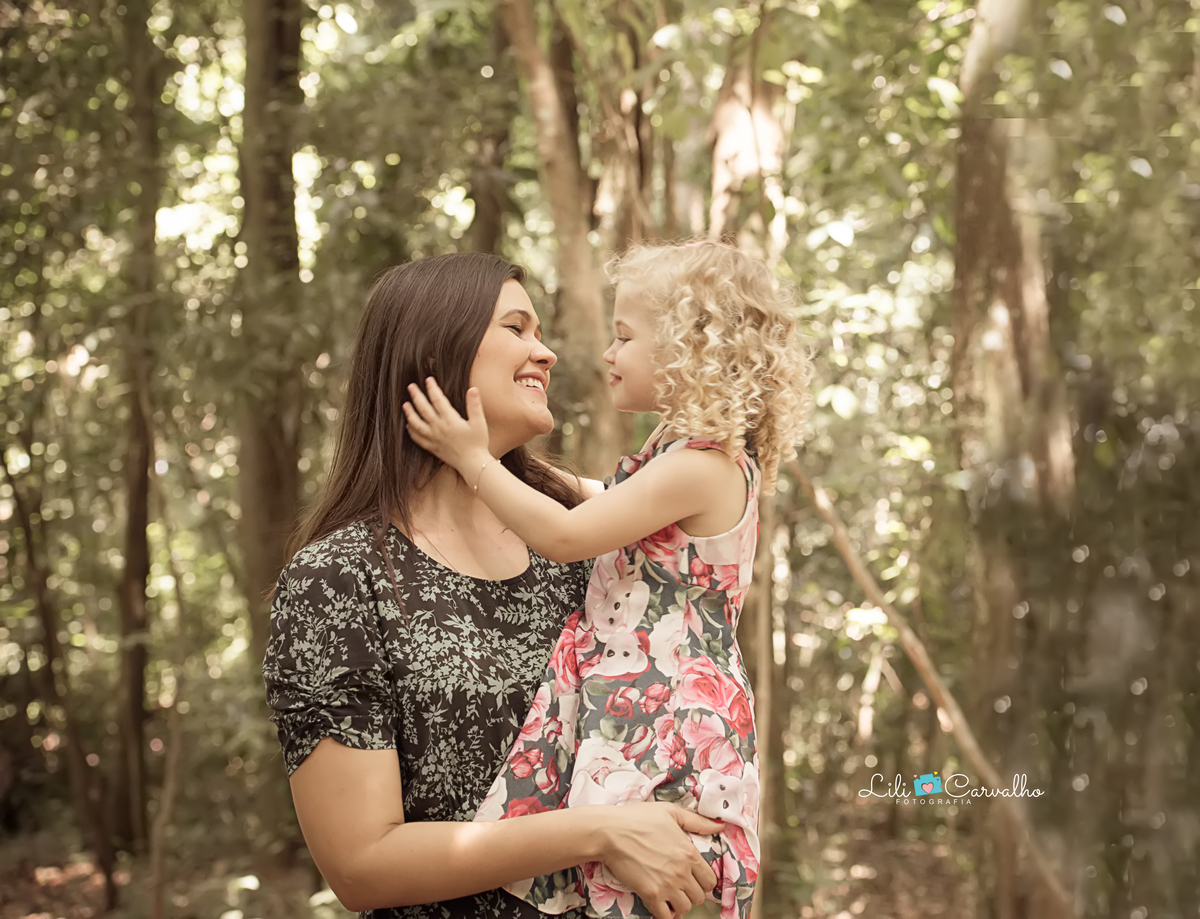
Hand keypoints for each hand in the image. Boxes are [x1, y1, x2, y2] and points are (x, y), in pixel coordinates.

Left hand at [403, 378, 491, 479]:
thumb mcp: (480, 422)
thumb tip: (473, 389)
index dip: (432, 389)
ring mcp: (434, 439)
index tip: (428, 380)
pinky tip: (408, 426)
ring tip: (405, 405)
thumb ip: (475, 405)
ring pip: (417, 424)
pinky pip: (419, 439)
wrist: (473, 464)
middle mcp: (439, 428)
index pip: (438, 400)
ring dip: (410, 414)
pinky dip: (412, 432)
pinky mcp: (433, 448)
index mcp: (451, 420)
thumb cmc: (478, 443)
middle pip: (424, 409)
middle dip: (416, 396)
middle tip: (410, 386)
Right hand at [593, 802, 721, 918]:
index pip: (710, 880)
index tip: (694, 878)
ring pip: (685, 908)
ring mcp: (667, 885)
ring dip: (679, 903)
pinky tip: (660, 904)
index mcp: (689, 852)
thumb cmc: (638, 818)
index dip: (703, 881)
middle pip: (700, 896)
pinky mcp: (650, 894)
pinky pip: (666, 916)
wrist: (610, 831)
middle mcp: (682, 871)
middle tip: (681, 886)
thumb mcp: (670, 812)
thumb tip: (719, 825)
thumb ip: (697, 821)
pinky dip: (666, 913)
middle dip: (692, 893)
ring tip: (670, 895)